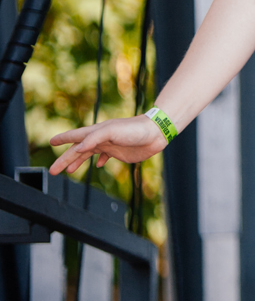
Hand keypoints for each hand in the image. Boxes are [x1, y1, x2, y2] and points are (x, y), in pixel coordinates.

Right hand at [48, 116, 166, 174]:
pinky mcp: (120, 152)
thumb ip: (94, 138)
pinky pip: (106, 156)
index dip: (63, 139)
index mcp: (97, 131)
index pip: (75, 136)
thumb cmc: (135, 129)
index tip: (51, 142)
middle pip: (78, 150)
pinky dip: (99, 161)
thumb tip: (78, 148)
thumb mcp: (112, 131)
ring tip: (68, 171)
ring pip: (89, 154)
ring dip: (78, 162)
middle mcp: (101, 138)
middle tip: (53, 171)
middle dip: (65, 160)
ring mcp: (110, 145)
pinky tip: (98, 166)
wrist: (156, 132)